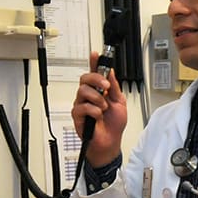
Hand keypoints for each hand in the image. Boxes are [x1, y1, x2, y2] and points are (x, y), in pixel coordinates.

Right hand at [71, 52, 126, 166]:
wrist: (111, 143)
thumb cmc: (114, 125)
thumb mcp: (120, 102)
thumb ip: (114, 87)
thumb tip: (110, 72)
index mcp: (99, 91)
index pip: (94, 73)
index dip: (94, 62)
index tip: (96, 54)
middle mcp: (89, 96)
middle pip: (85, 78)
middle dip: (96, 79)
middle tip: (106, 87)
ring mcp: (82, 105)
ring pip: (83, 91)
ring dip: (97, 99)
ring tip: (104, 108)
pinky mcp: (77, 116)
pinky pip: (82, 107)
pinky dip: (93, 111)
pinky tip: (98, 116)